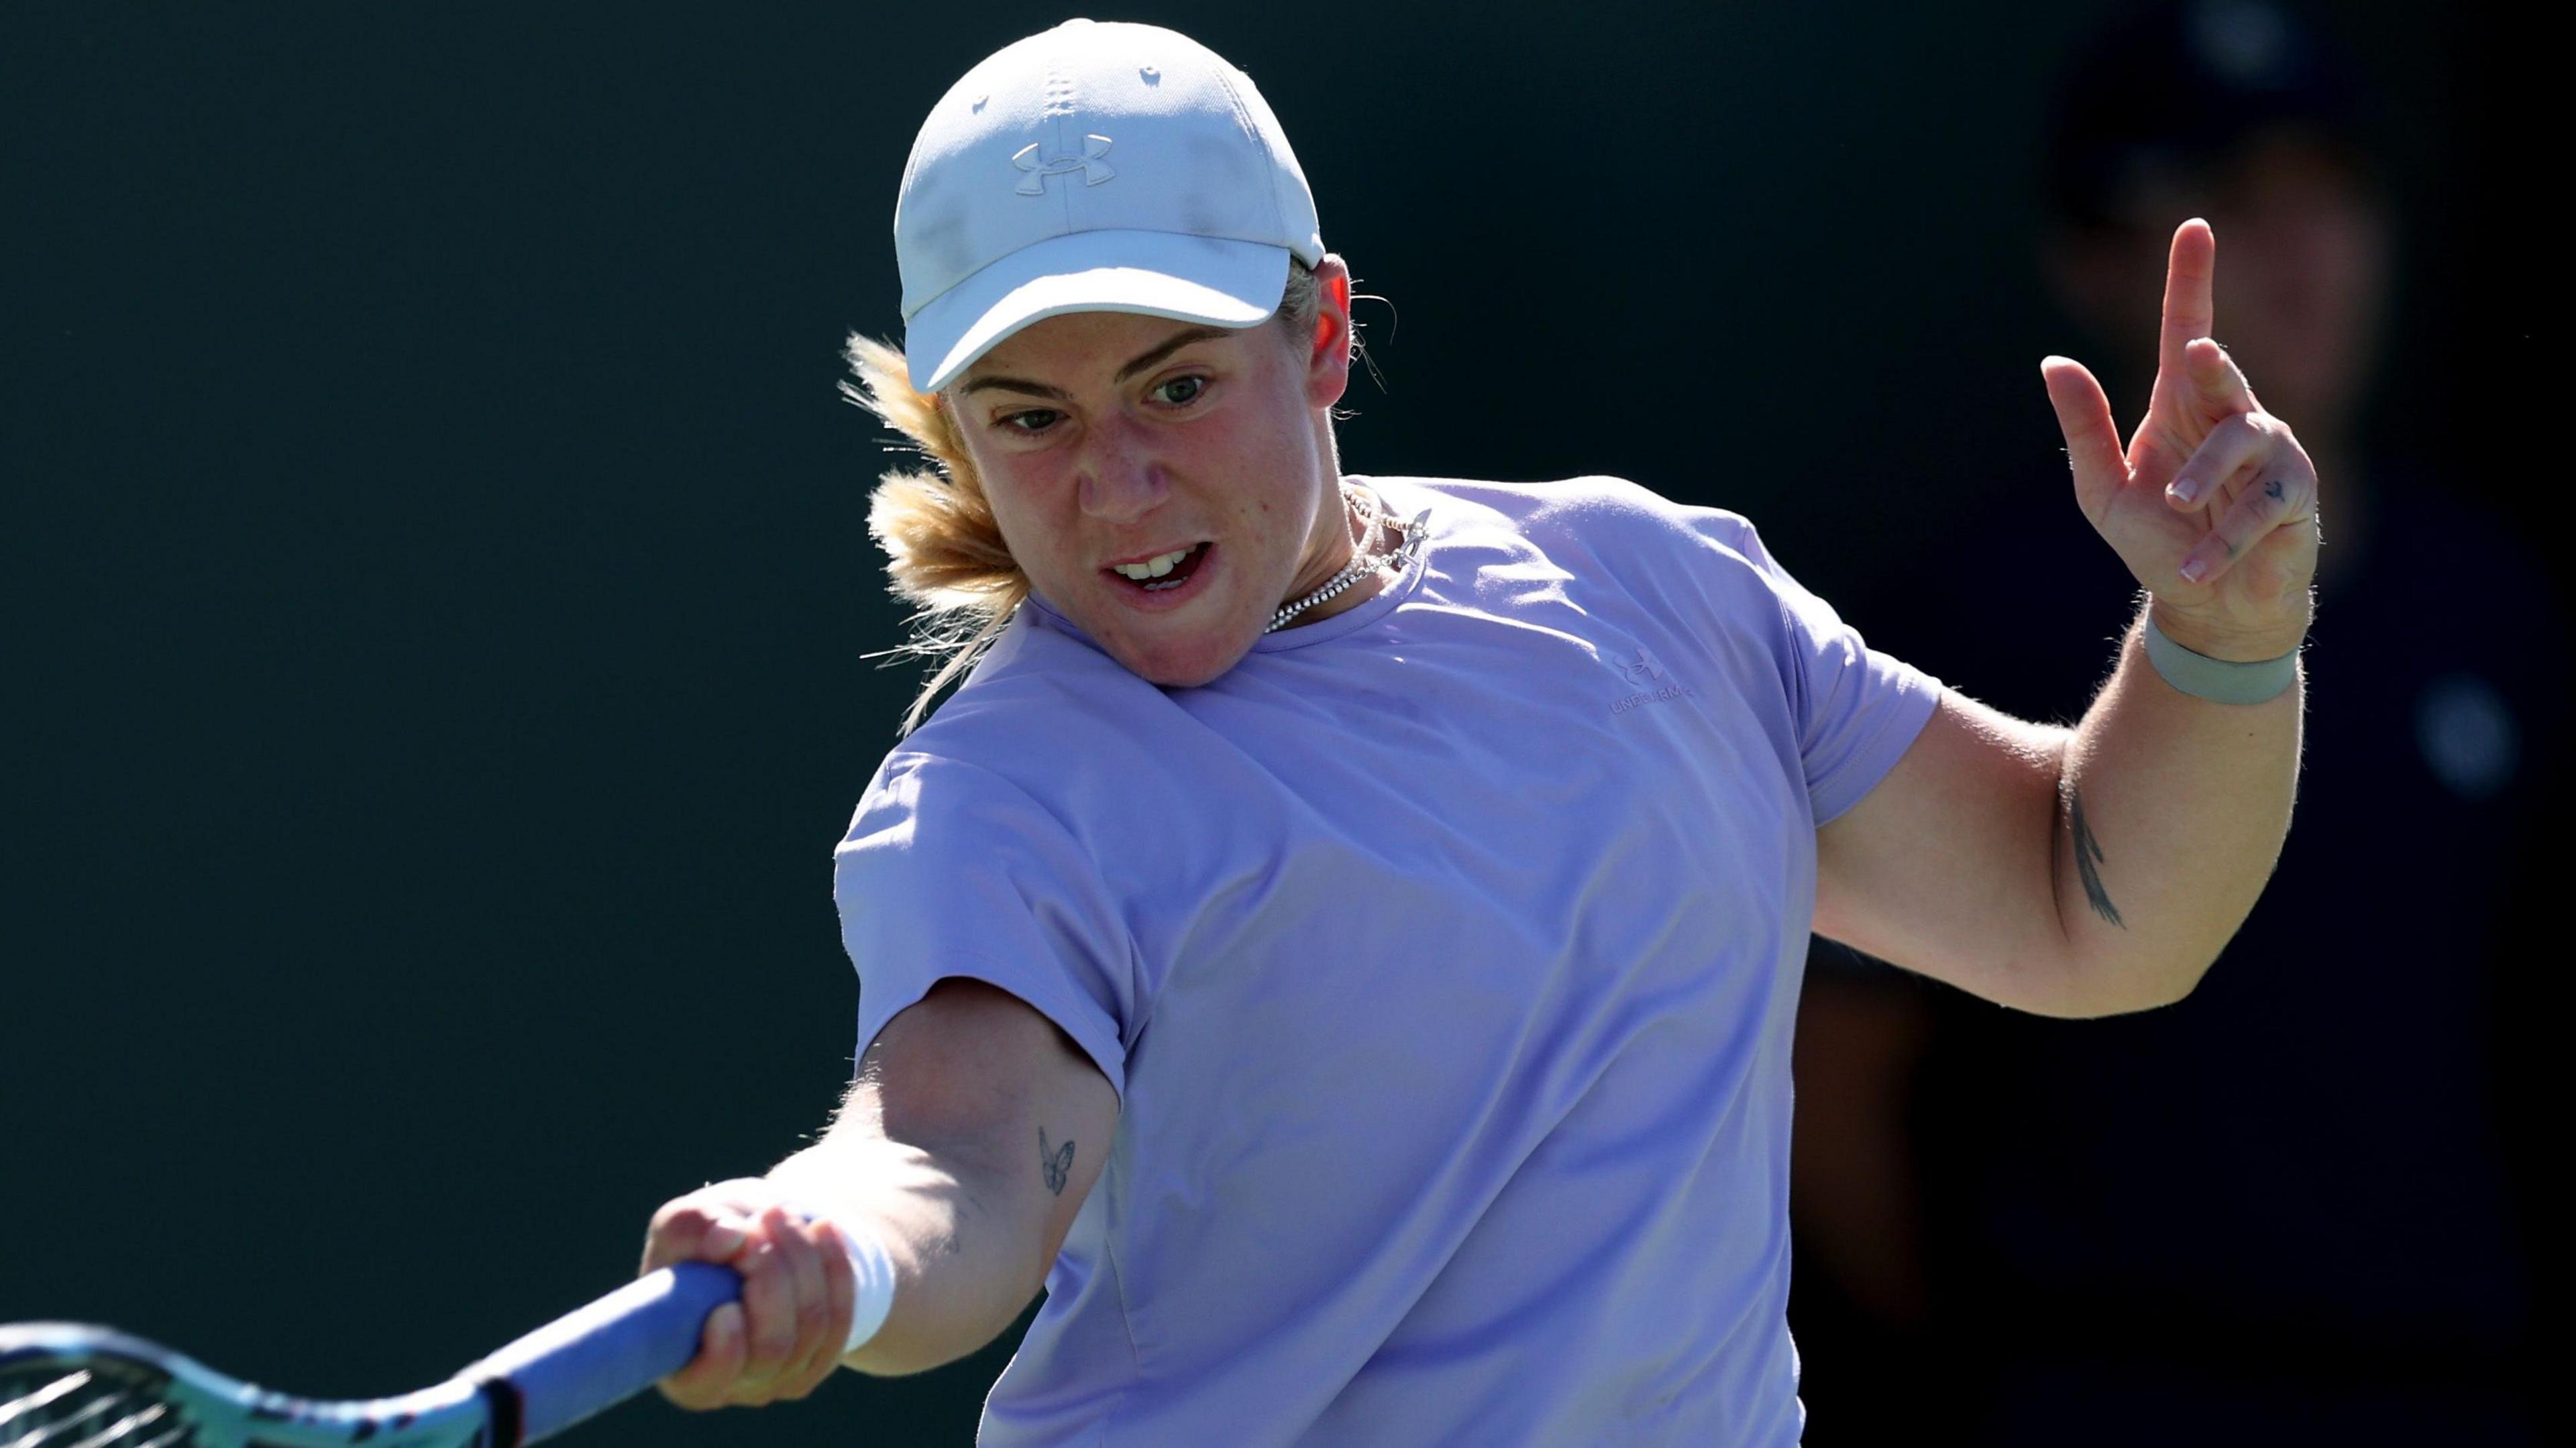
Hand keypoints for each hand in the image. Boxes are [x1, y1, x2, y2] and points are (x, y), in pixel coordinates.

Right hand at [641, 1178, 858, 1408]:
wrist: (750, 1242)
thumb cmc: (699, 1244)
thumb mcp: (678, 1226)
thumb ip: (690, 1228)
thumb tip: (731, 1238)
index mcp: (681, 1369)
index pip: (705, 1383)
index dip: (723, 1352)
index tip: (726, 1306)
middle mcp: (734, 1385)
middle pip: (771, 1346)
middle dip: (772, 1275)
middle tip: (762, 1219)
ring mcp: (783, 1375)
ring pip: (812, 1324)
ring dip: (802, 1259)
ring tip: (782, 1213)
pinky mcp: (822, 1355)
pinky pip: (841, 1314)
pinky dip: (835, 1266)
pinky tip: (823, 1227)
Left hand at [2041, 219, 2318, 659]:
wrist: (2206, 606)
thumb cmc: (2158, 541)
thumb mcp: (2103, 488)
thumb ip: (2084, 427)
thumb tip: (2053, 362)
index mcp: (2182, 405)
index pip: (2184, 330)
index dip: (2190, 279)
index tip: (2193, 227)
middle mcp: (2231, 417)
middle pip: (2222, 371)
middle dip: (2213, 362)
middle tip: (2193, 355)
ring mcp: (2270, 453)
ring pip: (2240, 442)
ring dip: (2203, 476)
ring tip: (2174, 506)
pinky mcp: (2295, 497)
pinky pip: (2260, 506)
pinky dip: (2221, 539)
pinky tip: (2194, 565)